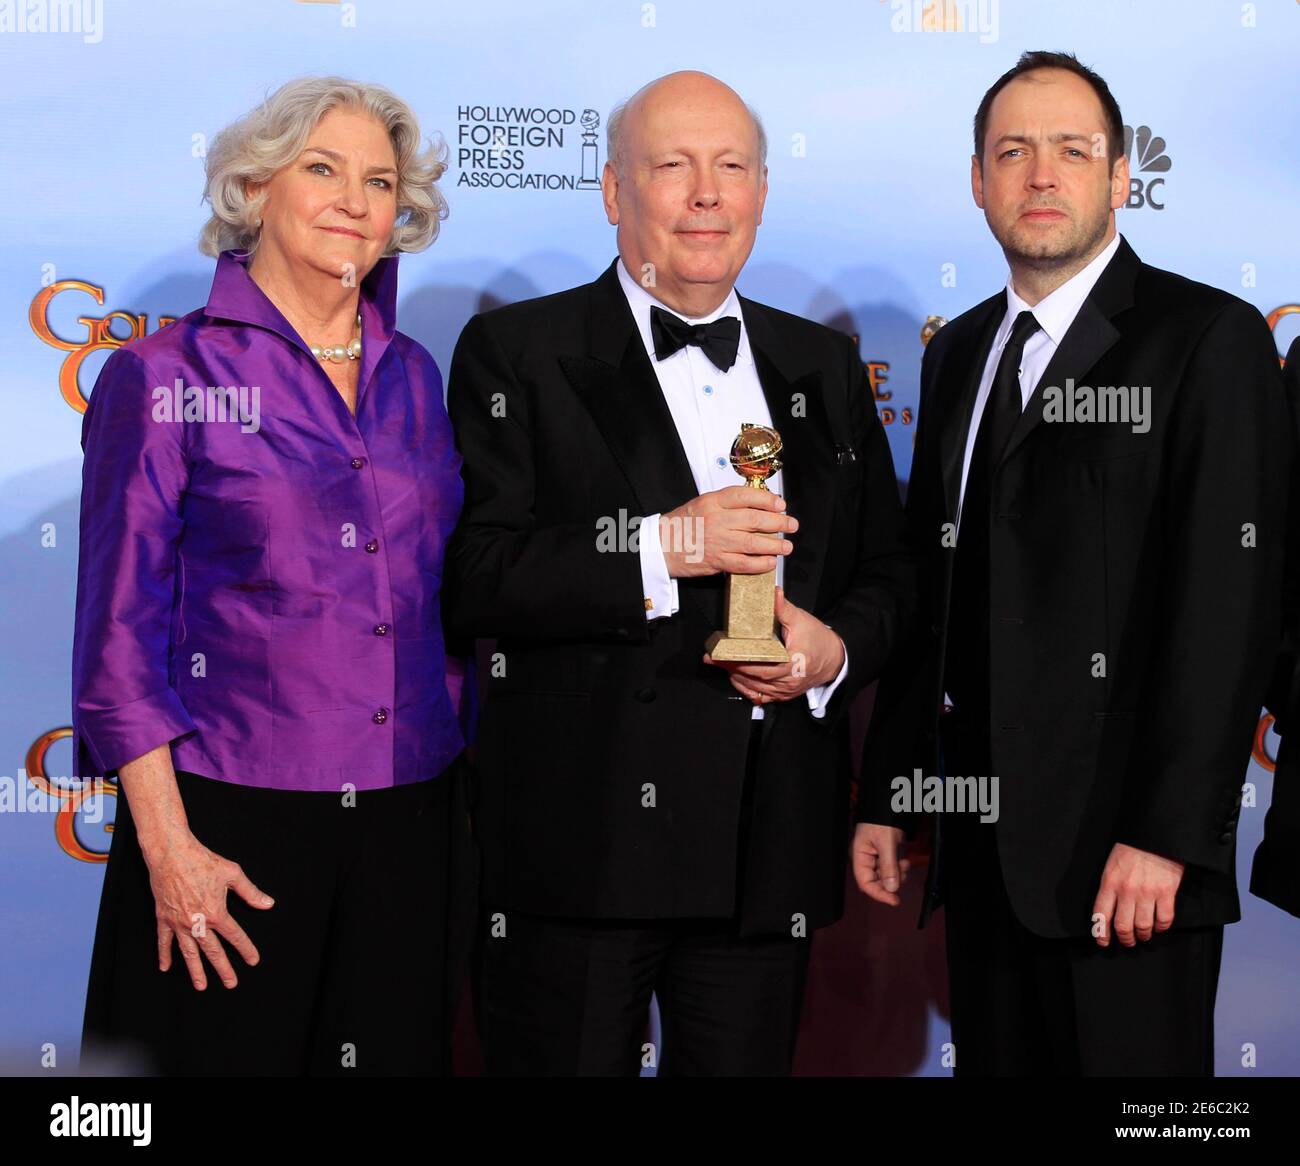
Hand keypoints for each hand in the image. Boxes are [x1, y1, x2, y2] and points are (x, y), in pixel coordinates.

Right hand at [142, 833, 274, 988]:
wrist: (172, 854)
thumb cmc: (203, 861)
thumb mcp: (233, 874)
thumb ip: (250, 892)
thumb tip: (268, 904)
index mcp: (216, 912)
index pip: (235, 936)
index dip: (246, 949)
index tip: (253, 961)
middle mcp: (197, 922)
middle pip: (213, 951)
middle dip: (223, 969)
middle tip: (231, 983)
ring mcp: (179, 922)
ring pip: (189, 952)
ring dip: (196, 970)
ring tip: (201, 986)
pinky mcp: (164, 918)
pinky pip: (164, 941)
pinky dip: (164, 955)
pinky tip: (165, 967)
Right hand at [659, 485, 795, 578]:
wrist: (661, 546)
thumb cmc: (683, 524)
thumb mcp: (702, 503)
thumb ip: (727, 503)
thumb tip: (757, 505)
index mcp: (712, 501)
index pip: (746, 496)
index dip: (767, 500)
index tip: (780, 504)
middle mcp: (716, 519)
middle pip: (755, 520)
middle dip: (779, 523)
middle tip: (791, 524)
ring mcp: (717, 541)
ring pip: (754, 542)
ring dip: (775, 545)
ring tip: (786, 546)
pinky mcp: (716, 561)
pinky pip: (744, 563)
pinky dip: (761, 564)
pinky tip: (770, 562)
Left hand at [705, 586, 844, 704]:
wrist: (834, 658)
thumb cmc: (818, 639)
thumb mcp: (801, 619)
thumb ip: (784, 608)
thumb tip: (772, 593)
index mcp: (793, 660)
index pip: (762, 664)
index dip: (739, 660)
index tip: (722, 653)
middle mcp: (789, 679)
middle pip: (754, 677)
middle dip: (731, 668)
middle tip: (712, 659)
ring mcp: (786, 690)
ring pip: (755, 688)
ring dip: (736, 678)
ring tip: (720, 666)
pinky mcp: (784, 695)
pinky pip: (761, 696)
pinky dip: (746, 688)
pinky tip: (736, 679)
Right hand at [852, 823, 909, 905]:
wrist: (887, 805)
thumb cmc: (881, 821)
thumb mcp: (886, 843)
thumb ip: (888, 866)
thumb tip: (891, 888)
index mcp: (859, 857)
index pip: (865, 883)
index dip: (879, 894)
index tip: (894, 900)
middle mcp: (865, 860)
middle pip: (876, 882)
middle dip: (890, 882)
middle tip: (903, 876)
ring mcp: (874, 858)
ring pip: (885, 876)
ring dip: (897, 875)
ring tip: (904, 864)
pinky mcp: (884, 855)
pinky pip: (890, 868)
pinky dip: (898, 868)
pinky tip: (904, 860)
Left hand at [1090, 842, 1183, 947]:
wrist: (1154, 835)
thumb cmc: (1131, 849)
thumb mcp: (1111, 865)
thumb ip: (1109, 887)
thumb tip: (1108, 910)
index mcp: (1109, 882)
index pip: (1101, 914)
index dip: (1102, 933)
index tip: (1103, 941)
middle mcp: (1127, 890)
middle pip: (1123, 926)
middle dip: (1125, 939)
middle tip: (1128, 941)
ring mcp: (1147, 892)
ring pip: (1143, 926)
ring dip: (1144, 935)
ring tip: (1144, 936)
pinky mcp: (1166, 892)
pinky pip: (1164, 919)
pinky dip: (1162, 927)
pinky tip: (1159, 926)